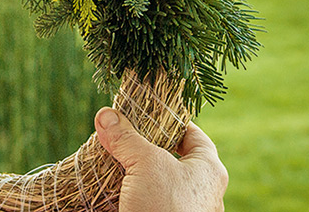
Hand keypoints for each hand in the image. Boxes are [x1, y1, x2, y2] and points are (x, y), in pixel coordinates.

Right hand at [95, 107, 227, 211]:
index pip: (194, 135)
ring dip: (135, 169)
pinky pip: (147, 199)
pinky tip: (112, 183)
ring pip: (158, 180)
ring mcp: (184, 208)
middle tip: (123, 133)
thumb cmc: (166, 206)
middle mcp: (202, 190)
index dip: (171, 120)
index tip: (148, 112)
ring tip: (112, 156)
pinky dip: (130, 189)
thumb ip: (126, 137)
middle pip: (173, 156)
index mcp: (209, 169)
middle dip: (146, 144)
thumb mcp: (146, 163)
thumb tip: (105, 115)